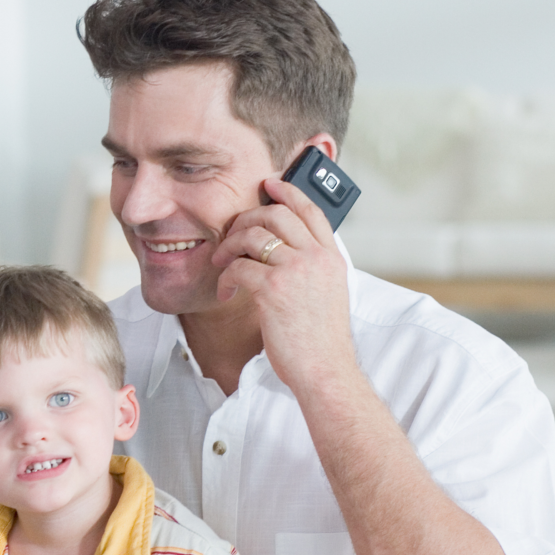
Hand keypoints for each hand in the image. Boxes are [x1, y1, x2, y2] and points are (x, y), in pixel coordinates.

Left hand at [211, 177, 356, 387]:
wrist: (325, 370)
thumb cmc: (321, 341)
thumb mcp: (328, 293)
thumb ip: (312, 267)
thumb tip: (282, 249)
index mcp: (332, 258)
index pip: (310, 210)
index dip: (287, 191)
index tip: (269, 184)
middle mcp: (316, 258)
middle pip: (276, 214)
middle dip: (245, 219)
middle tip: (231, 235)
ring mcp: (296, 270)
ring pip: (252, 234)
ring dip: (229, 246)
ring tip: (222, 263)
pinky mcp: (273, 288)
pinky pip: (238, 266)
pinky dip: (225, 277)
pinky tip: (226, 291)